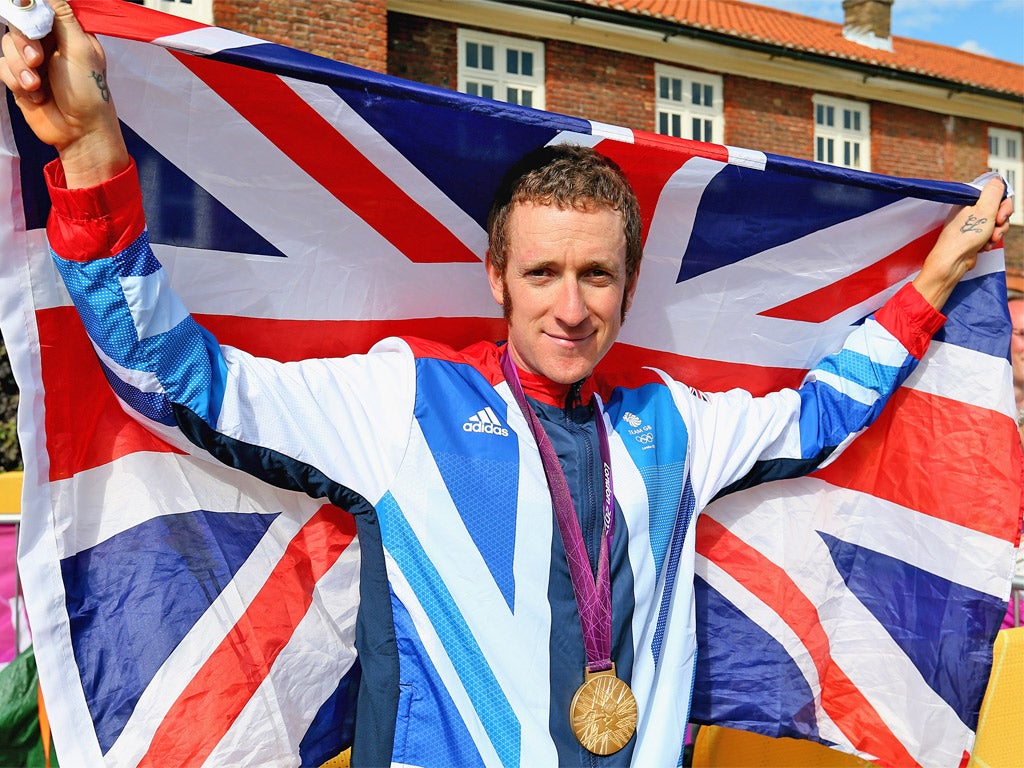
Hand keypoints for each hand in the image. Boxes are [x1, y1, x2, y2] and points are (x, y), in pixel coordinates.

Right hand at [0, 0, 128, 186]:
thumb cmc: (88, 92)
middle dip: (24, 43)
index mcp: (67, 30)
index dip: (29, 8)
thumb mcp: (81, 49)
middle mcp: (49, 41)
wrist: (79, 131)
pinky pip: (3, 67)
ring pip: (6, 45)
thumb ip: (62, 16)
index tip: (26, 12)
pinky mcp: (20, 77)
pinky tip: (37, 95)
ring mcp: (33, 59)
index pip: (41, 6)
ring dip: (21, 68)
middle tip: (39, 60)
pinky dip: (18, 81)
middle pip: (18, 22)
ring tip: (39, 85)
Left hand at [912, 177, 1013, 309]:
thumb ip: (993, 192)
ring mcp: (971, 224)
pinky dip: (990, 240)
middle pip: (998, 209)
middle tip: (996, 227)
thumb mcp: (984, 209)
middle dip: (1001, 220)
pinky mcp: (973, 236)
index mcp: (969, 200)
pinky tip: (984, 246)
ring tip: (988, 240)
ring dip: (997, 232)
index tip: (1001, 215)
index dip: (1003, 204)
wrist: (953, 261)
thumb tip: (996, 179)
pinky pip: (990, 234)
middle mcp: (969, 210)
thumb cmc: (965, 236)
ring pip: (996, 223)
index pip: (995, 194)